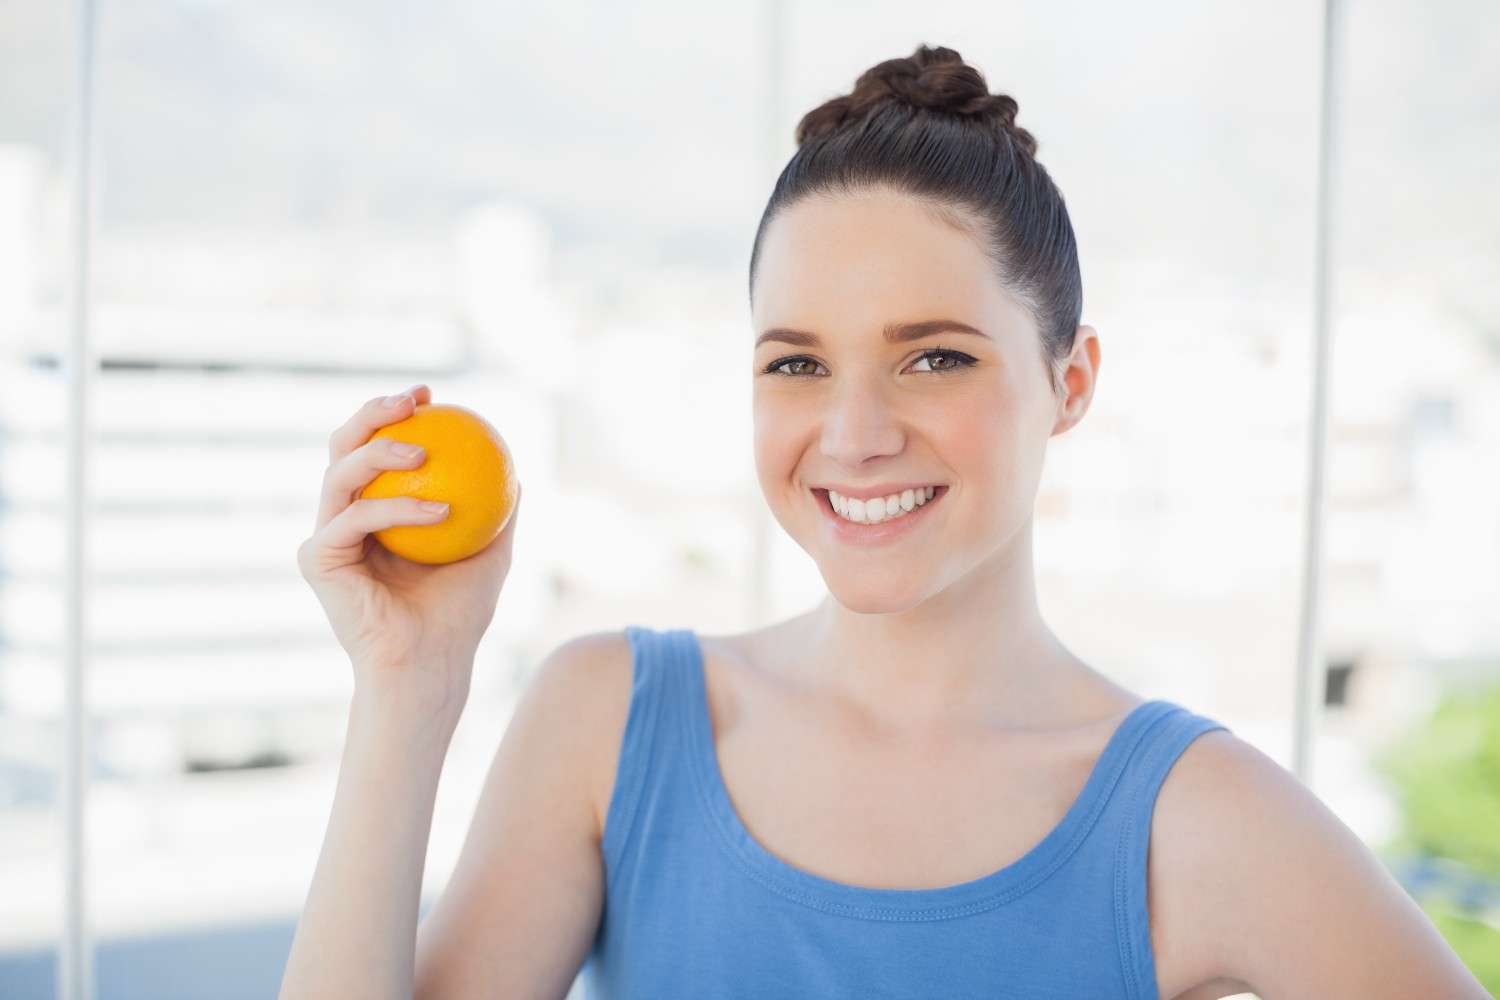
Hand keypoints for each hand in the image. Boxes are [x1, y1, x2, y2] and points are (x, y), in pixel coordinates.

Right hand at [296, 384, 520, 721]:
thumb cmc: (460, 614)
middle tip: (413, 402)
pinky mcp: (317, 560)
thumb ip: (498, 512)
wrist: (432, 662)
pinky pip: (354, 520)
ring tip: (423, 450)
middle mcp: (343, 518)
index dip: (394, 411)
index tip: (431, 394)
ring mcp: (325, 536)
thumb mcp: (491, 553)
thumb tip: (516, 469)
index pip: (376, 447)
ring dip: (379, 453)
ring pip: (339, 473)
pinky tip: (440, 510)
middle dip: (370, 412)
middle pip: (343, 446)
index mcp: (375, 510)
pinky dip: (396, 512)